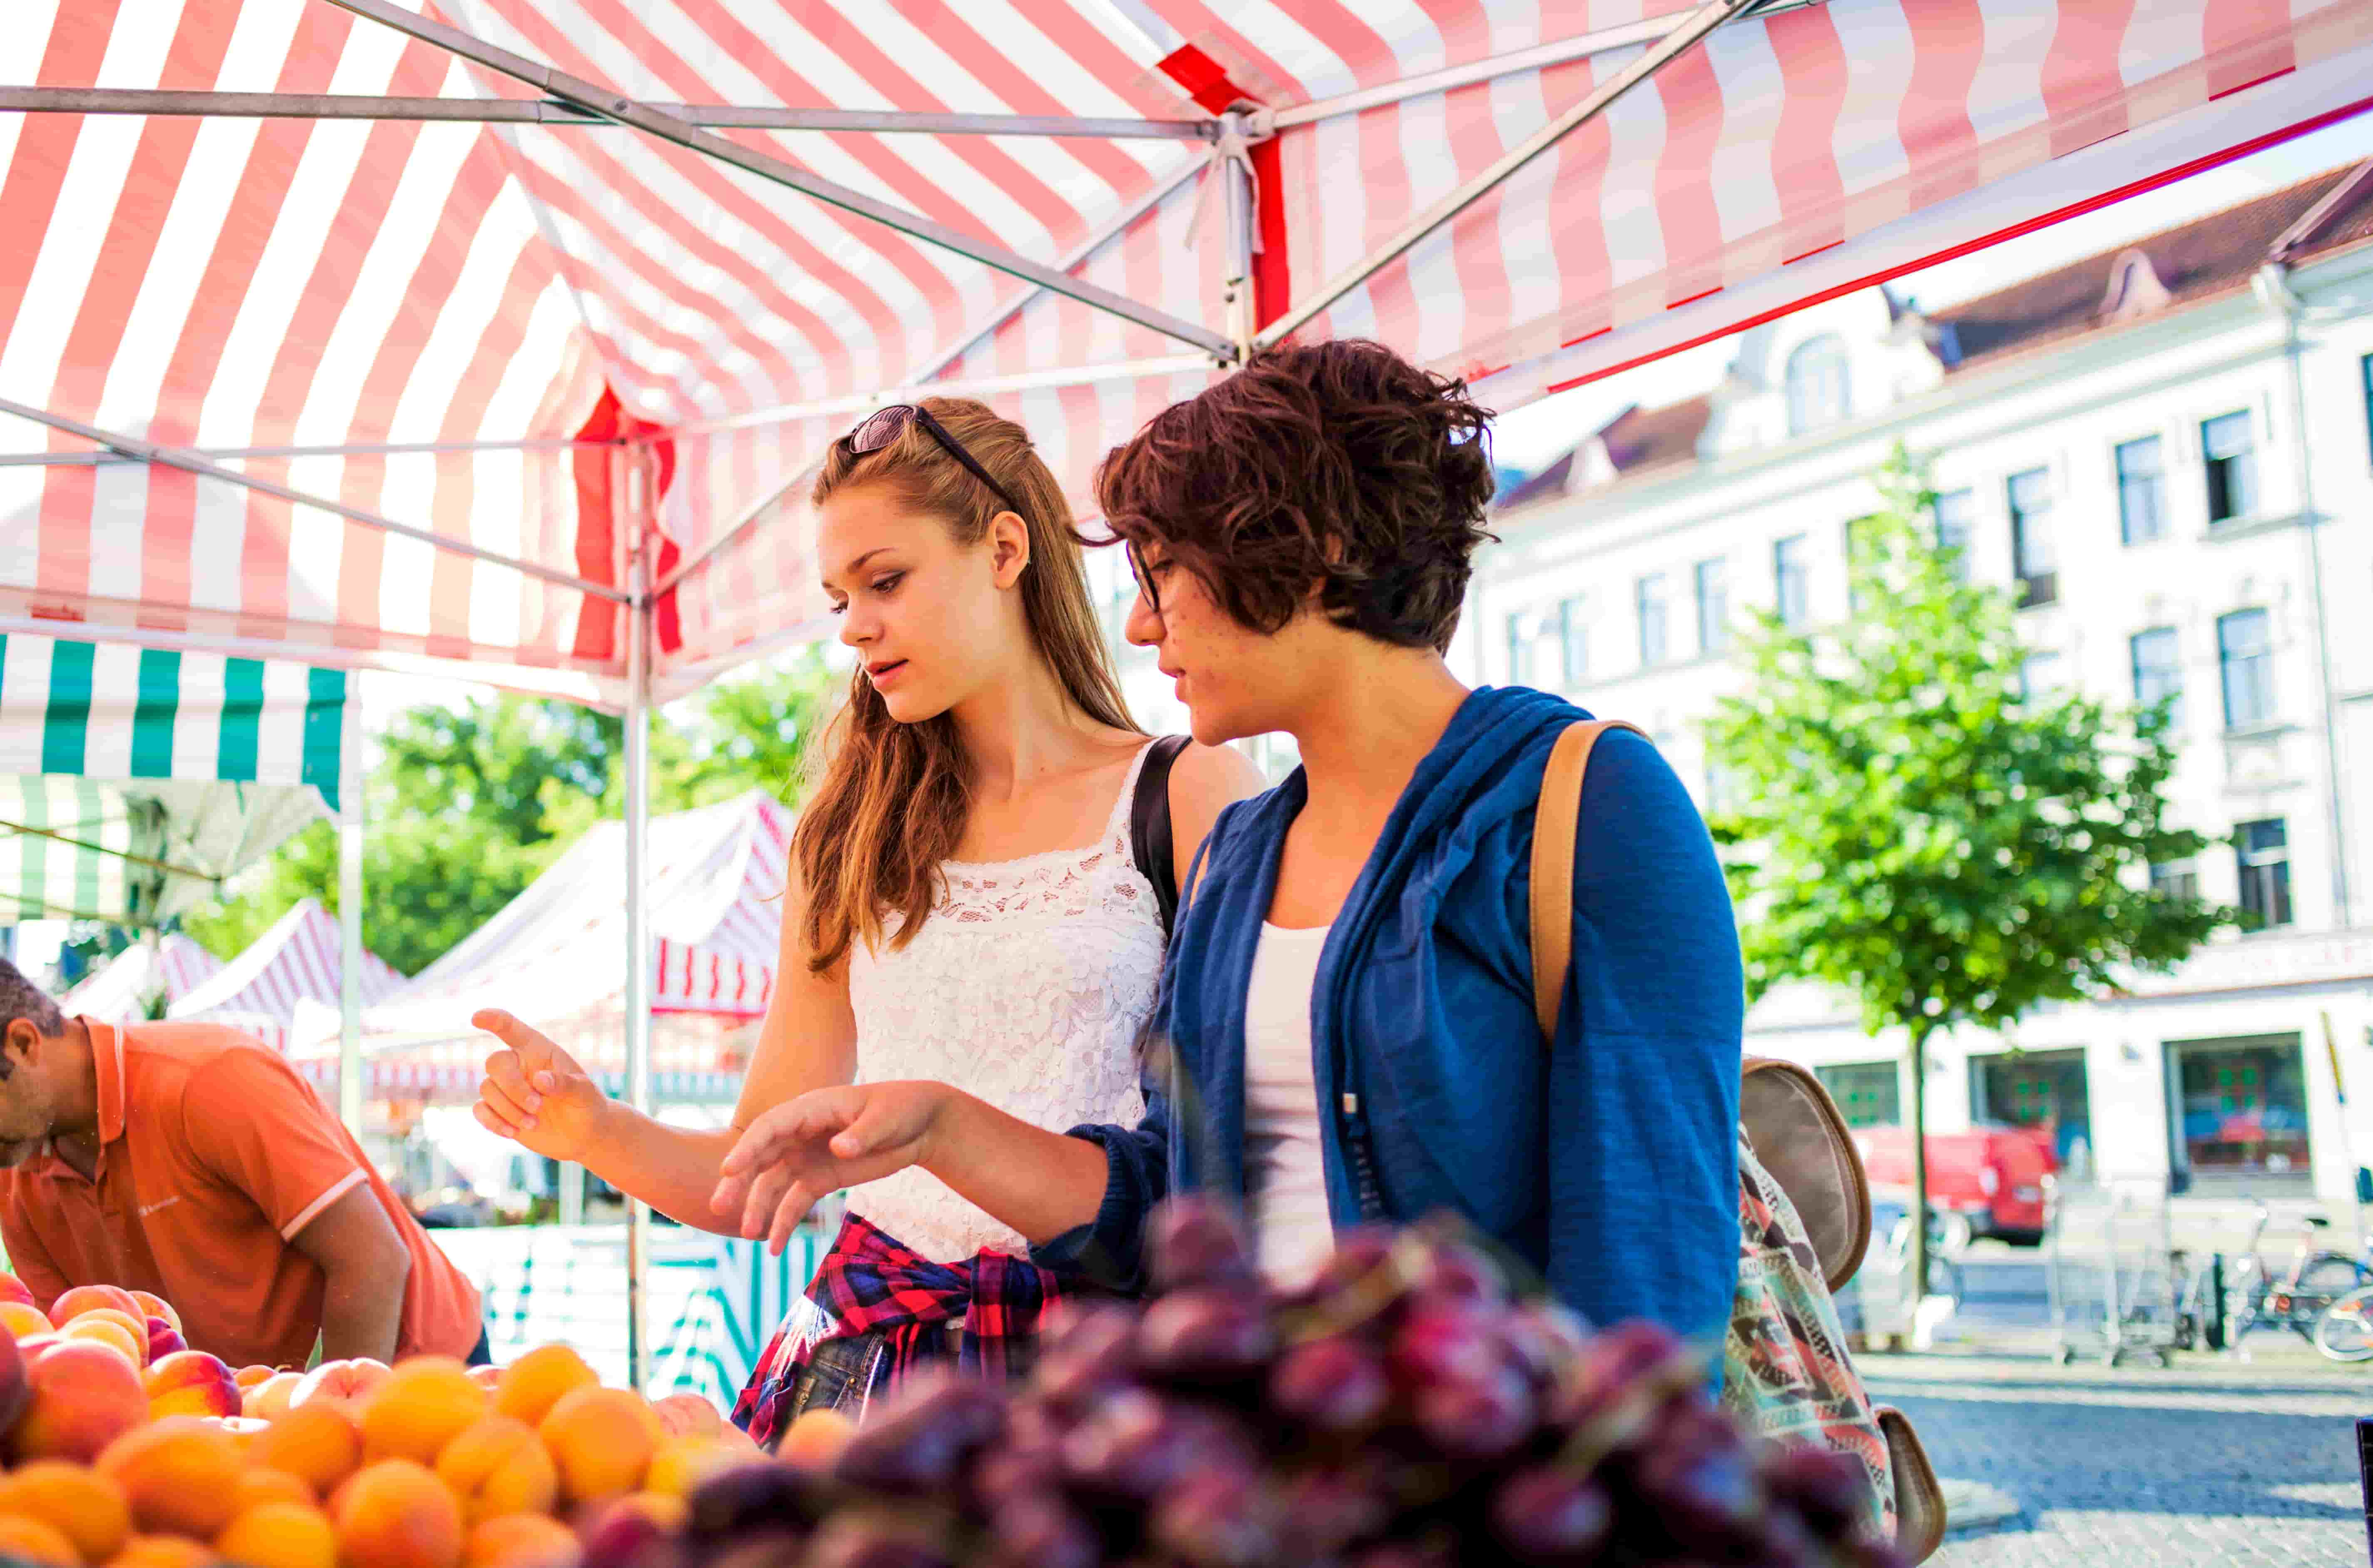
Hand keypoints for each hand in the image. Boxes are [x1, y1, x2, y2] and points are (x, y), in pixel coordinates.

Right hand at [471, 1009, 608, 1162]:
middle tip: (538, 1106)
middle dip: (512, 1087)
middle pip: (495, 1063)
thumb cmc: (586, 1105)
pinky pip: (480, 1110)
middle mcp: (519, 1065)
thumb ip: (565, 1083)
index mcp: (539, 1051)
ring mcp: (506, 1088)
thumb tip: (539, 1080)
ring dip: (508, 1109)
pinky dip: (493, 1122)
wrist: (582, 1135)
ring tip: (534, 1123)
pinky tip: (513, 1133)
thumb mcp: (585, 1093)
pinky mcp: (498, 1110)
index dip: (494, 1020)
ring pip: (487, 1089)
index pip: (512, 1029)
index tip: (477, 1017)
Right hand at [710, 1080, 951, 1252]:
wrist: (921, 1125)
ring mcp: (807, 1157)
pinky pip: (794, 1202)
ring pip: (771, 1182)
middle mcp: (800, 1133)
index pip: (770, 1126)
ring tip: (747, 1233)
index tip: (728, 1168)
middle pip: (760, 1156)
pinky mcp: (819, 1179)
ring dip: (756, 1207)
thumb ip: (862, 1134)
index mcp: (811, 1109)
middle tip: (717, 1206)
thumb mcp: (885, 1118)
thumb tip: (839, 1148)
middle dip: (738, 1180)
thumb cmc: (901, 1109)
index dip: (747, 1147)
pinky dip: (783, 1223)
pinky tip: (775, 1248)